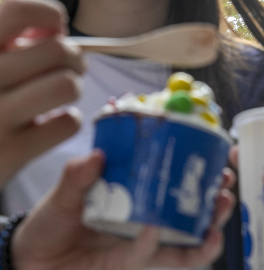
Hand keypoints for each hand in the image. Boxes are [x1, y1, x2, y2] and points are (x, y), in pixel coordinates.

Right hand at [0, 0, 84, 185]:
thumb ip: (9, 39)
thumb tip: (55, 28)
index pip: (17, 10)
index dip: (49, 16)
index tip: (52, 33)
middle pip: (58, 51)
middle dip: (75, 58)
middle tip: (70, 69)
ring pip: (66, 85)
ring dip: (73, 87)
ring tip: (62, 93)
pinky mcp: (11, 152)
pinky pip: (68, 123)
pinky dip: (69, 121)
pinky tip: (51, 123)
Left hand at [12, 150, 235, 269]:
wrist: (35, 256)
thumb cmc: (55, 220)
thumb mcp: (65, 192)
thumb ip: (78, 175)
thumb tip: (96, 155)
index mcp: (142, 196)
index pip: (178, 184)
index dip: (203, 174)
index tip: (218, 157)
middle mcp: (150, 220)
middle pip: (194, 215)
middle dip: (216, 203)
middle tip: (226, 185)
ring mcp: (145, 244)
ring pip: (185, 241)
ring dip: (206, 230)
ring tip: (218, 214)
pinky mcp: (131, 263)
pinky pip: (150, 256)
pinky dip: (154, 245)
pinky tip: (155, 231)